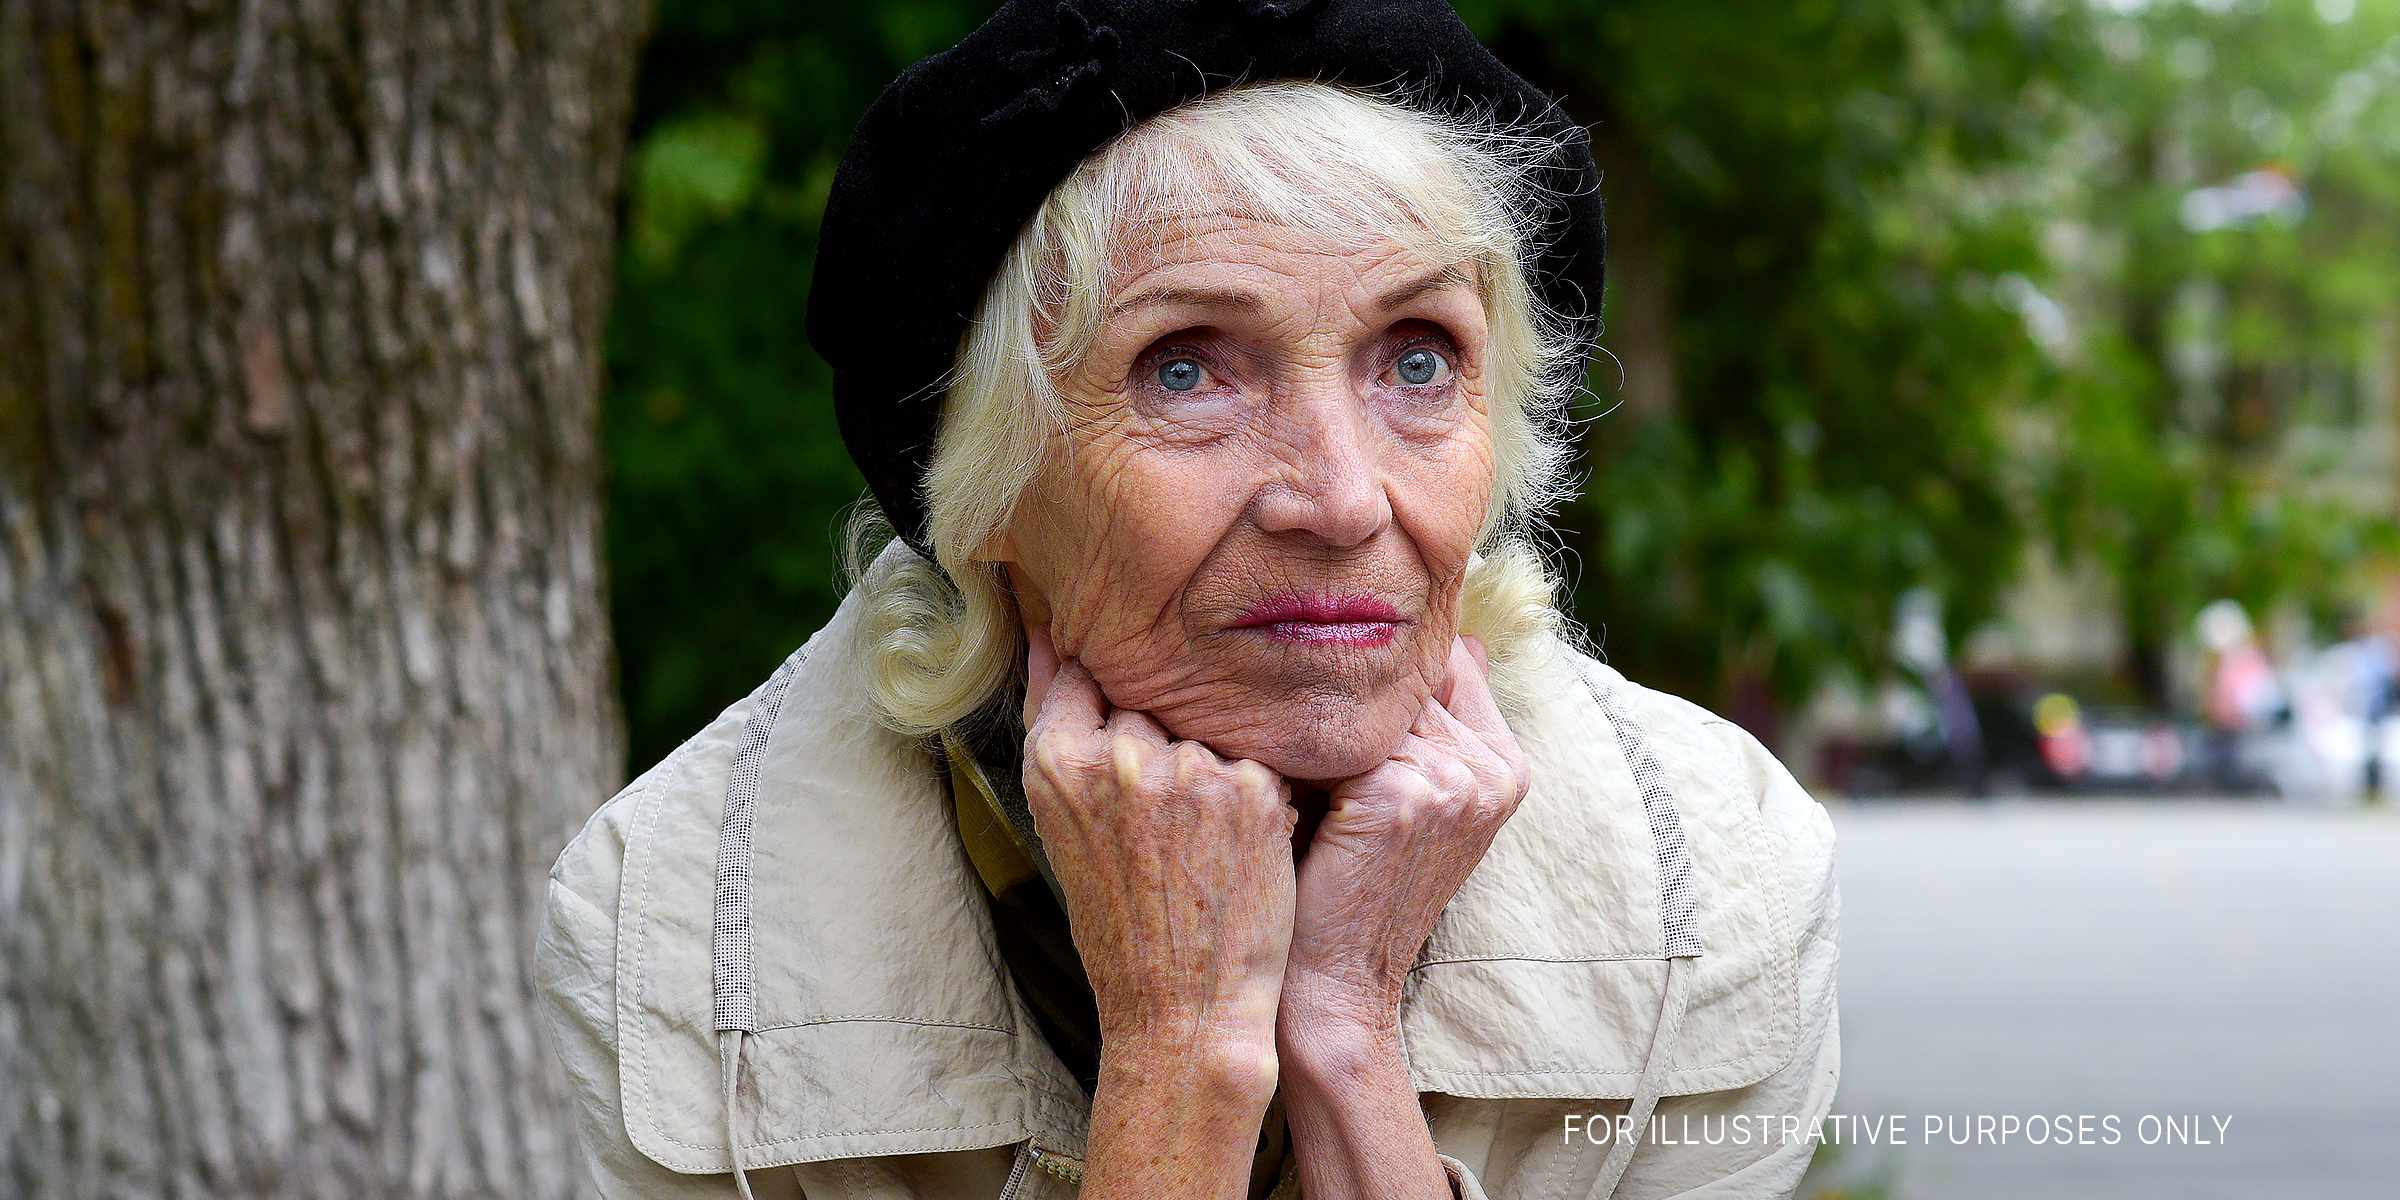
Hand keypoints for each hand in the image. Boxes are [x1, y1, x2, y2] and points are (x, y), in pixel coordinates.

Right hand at [1020, 626, 1298, 1078]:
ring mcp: (1188, 769)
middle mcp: (1119, 756)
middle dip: (1163, 737)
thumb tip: (1045, 632)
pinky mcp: (1251, 788)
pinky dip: (1257, 786)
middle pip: (1149, 696)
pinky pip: (1257, 751)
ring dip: (1212, 759)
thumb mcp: (1061, 819)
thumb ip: (1053, 718)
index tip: (1126, 731)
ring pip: (1207, 720)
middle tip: (1172, 812)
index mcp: (1056, 760)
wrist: (1182, 1009)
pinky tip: (1246, 838)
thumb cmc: (1119, 919)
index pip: (1082, 676)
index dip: (1108, 702)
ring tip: (1208, 833)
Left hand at [1281, 636, 1530, 1031]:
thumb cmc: (1350, 891)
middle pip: (1399, 673)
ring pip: (1361, 697)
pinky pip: (1330, 727)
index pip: (1444, 661)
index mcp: (1504, 765)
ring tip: (1248, 718)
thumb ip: (1421, 726)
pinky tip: (1252, 755)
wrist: (1332, 988)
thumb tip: (1444, 642)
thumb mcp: (1403, 803)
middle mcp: (1491, 768)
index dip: (1375, 668)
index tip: (1314, 672)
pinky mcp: (1403, 793)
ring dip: (1303, 704)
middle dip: (1334, 678)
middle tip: (1262, 684)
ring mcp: (1454, 779)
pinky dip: (1285, 738)